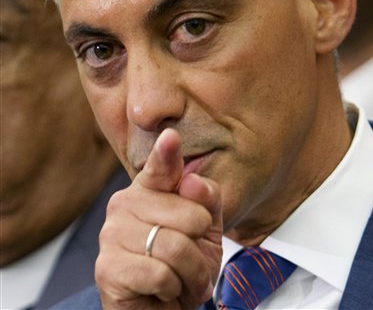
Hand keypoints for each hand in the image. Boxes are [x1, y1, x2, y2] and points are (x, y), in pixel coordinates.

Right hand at [95, 129, 222, 309]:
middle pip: (189, 216)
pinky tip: (161, 289)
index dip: (167, 152)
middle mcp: (124, 203)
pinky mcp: (107, 268)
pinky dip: (172, 289)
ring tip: (180, 278)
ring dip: (190, 273)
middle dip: (200, 247)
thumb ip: (206, 198)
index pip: (161, 166)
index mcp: (149, 188)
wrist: (164, 307)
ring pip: (175, 247)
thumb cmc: (185, 262)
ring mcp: (111, 234)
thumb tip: (192, 181)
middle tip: (191, 260)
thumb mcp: (206, 227)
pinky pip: (160, 274)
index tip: (171, 136)